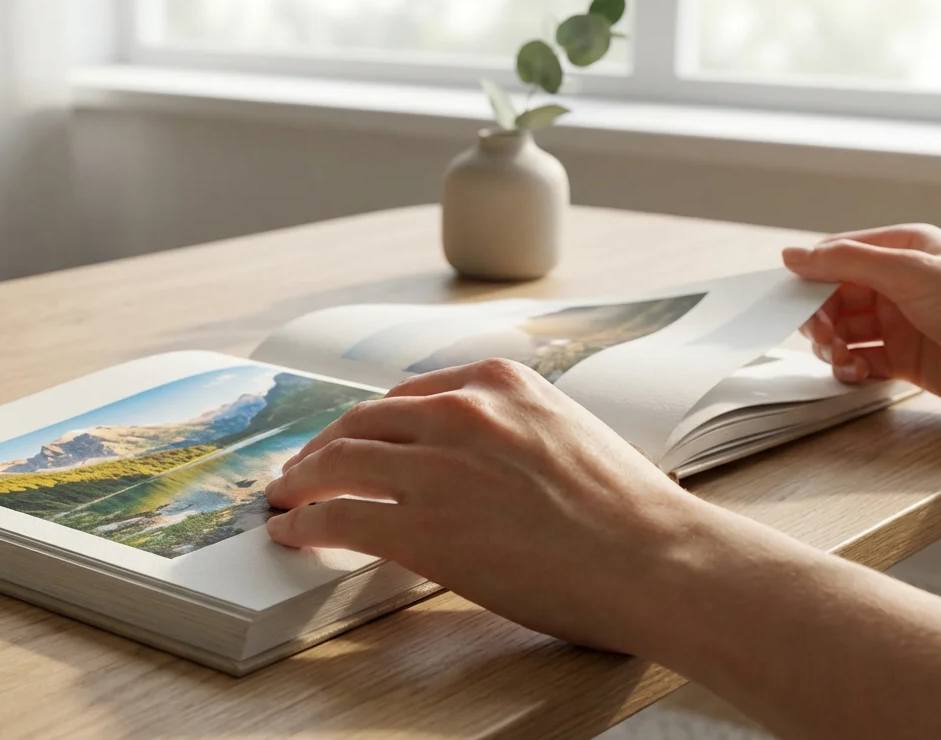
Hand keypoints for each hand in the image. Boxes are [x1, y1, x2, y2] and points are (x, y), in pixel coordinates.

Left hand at [263, 358, 710, 657]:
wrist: (656, 559)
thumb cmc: (630, 512)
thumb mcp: (567, 433)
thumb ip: (512, 429)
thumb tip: (472, 460)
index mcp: (499, 381)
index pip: (407, 395)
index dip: (369, 424)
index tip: (351, 441)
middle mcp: (462, 409)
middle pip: (363, 420)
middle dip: (324, 448)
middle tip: (302, 470)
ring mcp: (438, 464)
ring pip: (339, 460)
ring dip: (301, 481)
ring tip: (284, 500)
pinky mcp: (421, 523)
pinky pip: (338, 516)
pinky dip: (304, 522)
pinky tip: (293, 532)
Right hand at [783, 223, 940, 425]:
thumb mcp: (908, 272)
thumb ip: (846, 262)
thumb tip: (793, 256)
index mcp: (905, 249)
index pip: (840, 255)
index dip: (813, 277)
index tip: (793, 298)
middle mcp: (901, 284)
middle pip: (836, 296)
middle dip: (821, 316)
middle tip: (822, 334)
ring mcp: (903, 323)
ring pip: (845, 331)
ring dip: (832, 345)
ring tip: (840, 356)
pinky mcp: (907, 360)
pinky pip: (861, 360)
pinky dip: (849, 368)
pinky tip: (855, 372)